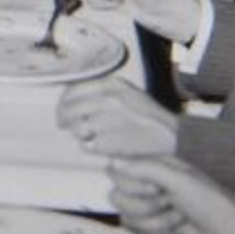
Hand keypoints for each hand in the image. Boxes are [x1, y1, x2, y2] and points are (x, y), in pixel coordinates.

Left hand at [57, 77, 179, 157]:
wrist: (173, 136)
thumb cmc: (150, 117)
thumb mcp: (127, 94)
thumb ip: (102, 94)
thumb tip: (72, 102)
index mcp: (112, 85)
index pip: (73, 91)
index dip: (63, 103)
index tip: (61, 110)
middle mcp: (109, 99)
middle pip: (70, 110)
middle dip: (64, 120)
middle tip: (64, 126)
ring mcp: (110, 120)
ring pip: (78, 128)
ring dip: (79, 135)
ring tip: (88, 137)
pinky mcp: (112, 140)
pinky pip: (89, 145)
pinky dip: (91, 148)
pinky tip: (99, 147)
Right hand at [107, 157, 234, 233]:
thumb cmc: (213, 201)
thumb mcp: (181, 178)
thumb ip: (146, 168)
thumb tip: (113, 163)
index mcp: (152, 169)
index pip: (117, 173)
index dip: (132, 184)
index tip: (155, 187)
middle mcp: (146, 190)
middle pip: (118, 198)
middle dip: (147, 206)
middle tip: (171, 203)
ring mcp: (148, 214)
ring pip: (128, 220)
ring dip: (157, 223)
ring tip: (180, 220)